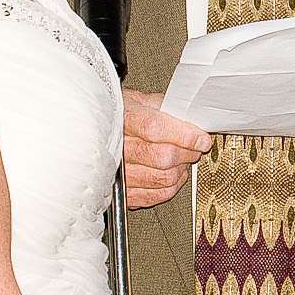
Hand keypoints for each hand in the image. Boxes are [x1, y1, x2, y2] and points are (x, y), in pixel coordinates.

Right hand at [123, 90, 210, 208]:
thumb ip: (163, 106)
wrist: (93, 132)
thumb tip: (189, 115)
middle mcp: (117, 149)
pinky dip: (172, 186)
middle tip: (195, 147)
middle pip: (163, 157)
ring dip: (182, 169)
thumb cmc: (116, 116)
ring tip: (183, 159)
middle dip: (189, 152)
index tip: (201, 138)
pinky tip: (172, 174)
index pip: (155, 129)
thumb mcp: (137, 99)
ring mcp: (119, 174)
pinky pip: (157, 195)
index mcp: (121, 121)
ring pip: (164, 178)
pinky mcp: (124, 194)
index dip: (184, 136)